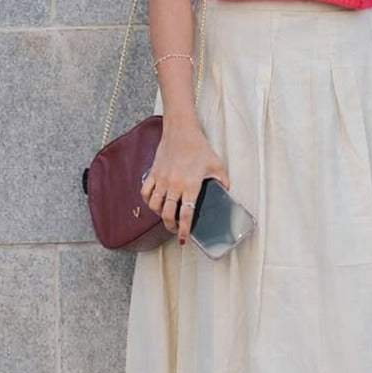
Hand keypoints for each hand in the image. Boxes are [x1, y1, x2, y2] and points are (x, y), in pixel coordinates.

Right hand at [140, 122, 229, 244]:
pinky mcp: (153, 173)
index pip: (186, 214)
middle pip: (167, 214)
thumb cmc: (199, 147)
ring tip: (166, 216)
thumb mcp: (217, 165)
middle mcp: (174, 185)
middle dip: (170, 227)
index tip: (182, 240)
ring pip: (154, 205)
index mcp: (191, 186)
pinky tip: (154, 202)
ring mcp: (161, 180)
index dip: (183, 230)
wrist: (181, 131)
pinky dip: (147, 201)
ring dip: (159, 214)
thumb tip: (226, 193)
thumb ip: (223, 182)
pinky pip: (145, 193)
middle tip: (175, 230)